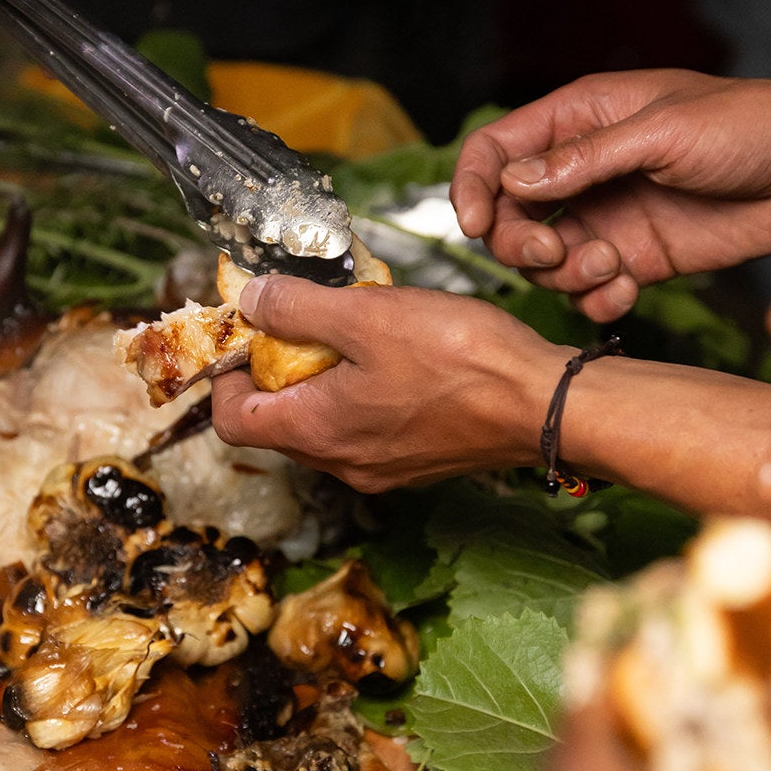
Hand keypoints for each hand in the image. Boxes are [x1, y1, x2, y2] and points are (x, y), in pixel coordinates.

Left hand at [209, 279, 558, 491]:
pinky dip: (358, 396)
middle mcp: (341, 464)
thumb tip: (252, 301)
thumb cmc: (461, 360)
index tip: (245, 332)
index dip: (225, 374)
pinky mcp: (415, 463)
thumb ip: (298, 309)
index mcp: (315, 432)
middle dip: (274, 371)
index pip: (231, 420)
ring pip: (321, 427)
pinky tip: (392, 357)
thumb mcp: (367, 317)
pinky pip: (363, 431)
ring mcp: (380, 469)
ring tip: (350, 332)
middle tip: (297, 321)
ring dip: (319, 382)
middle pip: (275, 424)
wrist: (545, 405)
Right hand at [453, 66, 770, 321]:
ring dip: (564, 275)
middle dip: (518, 243)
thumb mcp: (661, 131)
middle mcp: (584, 172)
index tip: (474, 225)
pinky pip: (590, 293)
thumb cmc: (749, 125)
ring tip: (609, 266)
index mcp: (579, 120)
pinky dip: (596, 301)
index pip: (495, 152)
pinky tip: (627, 292)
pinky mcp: (636, 259)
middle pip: (509, 216)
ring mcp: (608, 217)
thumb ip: (584, 160)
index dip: (472, 187)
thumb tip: (513, 184)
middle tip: (552, 253)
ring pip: (545, 261)